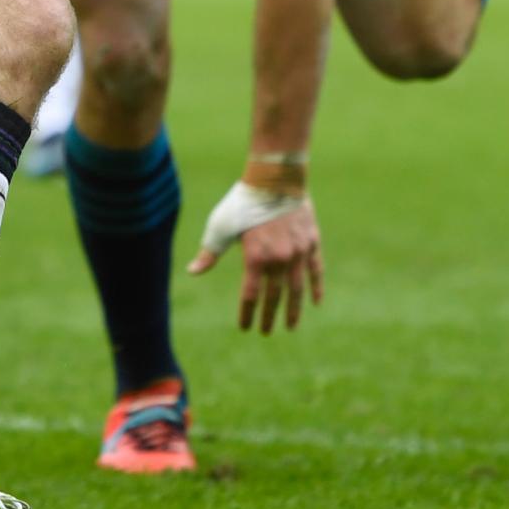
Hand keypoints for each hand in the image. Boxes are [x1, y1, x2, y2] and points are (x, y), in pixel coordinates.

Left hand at [189, 181, 323, 332]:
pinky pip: (316, 270)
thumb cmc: (244, 201)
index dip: (247, 314)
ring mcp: (298, 252)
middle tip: (266, 331)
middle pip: (274, 296)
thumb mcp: (220, 226)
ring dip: (293, 309)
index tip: (245, 328)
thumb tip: (192, 271)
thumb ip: (210, 252)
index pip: (250, 295)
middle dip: (268, 316)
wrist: (275, 177)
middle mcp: (278, 259)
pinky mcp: (312, 243)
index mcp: (255, 258)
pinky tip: (315, 302)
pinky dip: (316, 287)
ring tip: (290, 325)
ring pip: (296, 289)